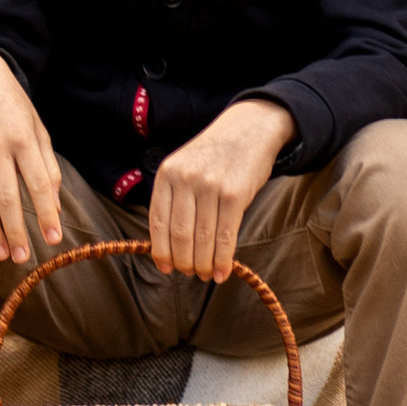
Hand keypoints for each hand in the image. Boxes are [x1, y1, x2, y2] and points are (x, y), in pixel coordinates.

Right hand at [0, 50, 63, 264]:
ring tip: (1, 254)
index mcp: (24, 139)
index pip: (40, 184)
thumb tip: (56, 205)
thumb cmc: (11, 104)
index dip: (47, 214)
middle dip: (17, 231)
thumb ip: (48, 165)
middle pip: (8, 197)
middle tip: (22, 257)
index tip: (53, 239)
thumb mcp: (37, 127)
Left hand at [148, 95, 294, 282]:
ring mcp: (210, 186)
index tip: (165, 268)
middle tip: (190, 273)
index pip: (157, 221)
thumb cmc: (215, 155)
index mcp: (167, 173)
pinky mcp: (235, 194)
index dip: (160, 250)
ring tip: (207, 276)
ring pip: (202, 239)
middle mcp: (185, 179)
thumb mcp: (185, 166)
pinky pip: (226, 236)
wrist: (249, 129)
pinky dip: (223, 260)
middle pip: (179, 235)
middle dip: (183, 262)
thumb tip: (168, 245)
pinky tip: (223, 272)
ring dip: (204, 265)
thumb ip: (175, 198)